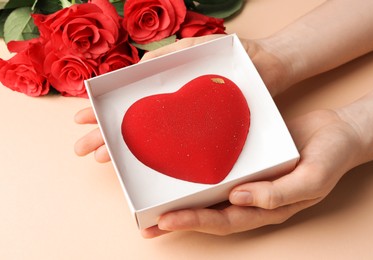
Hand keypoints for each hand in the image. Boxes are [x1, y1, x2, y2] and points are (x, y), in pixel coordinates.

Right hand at [74, 35, 288, 161]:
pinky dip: (162, 157)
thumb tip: (139, 68)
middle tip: (83, 149)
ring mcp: (189, 124)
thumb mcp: (201, 46)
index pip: (129, 101)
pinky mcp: (209, 136)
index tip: (82, 120)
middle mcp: (174, 109)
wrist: (272, 67)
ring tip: (102, 159)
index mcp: (167, 88)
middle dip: (106, 136)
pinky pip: (182, 149)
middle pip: (134, 123)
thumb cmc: (236, 54)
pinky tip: (146, 165)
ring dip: (126, 149)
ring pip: (153, 139)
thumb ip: (171, 53)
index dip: (104, 110)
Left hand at [141, 109, 360, 237]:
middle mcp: (250, 197)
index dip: (196, 221)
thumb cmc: (330, 158)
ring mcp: (246, 179)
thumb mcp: (312, 179)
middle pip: (209, 212)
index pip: (224, 220)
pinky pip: (217, 170)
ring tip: (152, 206)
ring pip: (209, 193)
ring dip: (181, 200)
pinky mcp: (243, 160)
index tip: (167, 220)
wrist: (337, 132)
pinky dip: (196, 175)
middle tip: (147, 223)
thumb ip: (278, 194)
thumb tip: (238, 198)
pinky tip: (178, 172)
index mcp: (265, 207)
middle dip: (178, 219)